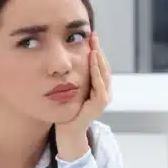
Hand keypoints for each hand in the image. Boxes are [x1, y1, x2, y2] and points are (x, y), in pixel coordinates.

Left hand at [55, 33, 111, 159]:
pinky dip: (96, 72)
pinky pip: (99, 85)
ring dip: (98, 58)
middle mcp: (104, 91)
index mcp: (98, 87)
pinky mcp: (99, 104)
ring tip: (93, 45)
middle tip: (93, 35)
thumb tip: (63, 59)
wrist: (67, 132)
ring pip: (104, 74)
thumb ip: (71, 77)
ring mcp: (103, 98)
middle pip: (104, 66)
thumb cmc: (66, 111)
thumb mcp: (70, 89)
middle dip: (98, 50)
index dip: (96, 50)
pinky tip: (91, 60)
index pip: (99, 65)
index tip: (90, 36)